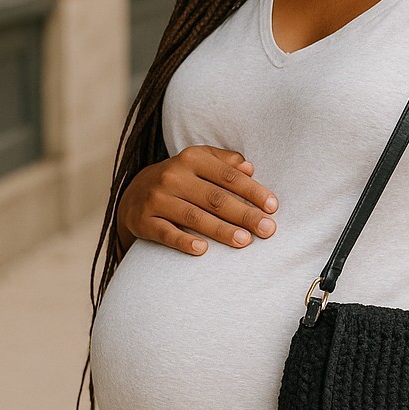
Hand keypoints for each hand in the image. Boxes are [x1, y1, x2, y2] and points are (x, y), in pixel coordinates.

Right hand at [115, 145, 278, 254]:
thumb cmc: (181, 178)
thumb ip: (226, 162)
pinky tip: (203, 250)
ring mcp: (157, 198)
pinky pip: (166, 233)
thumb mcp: (200, 161)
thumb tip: (250, 168)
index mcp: (192, 158)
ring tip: (245, 241)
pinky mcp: (143, 220)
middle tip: (267, 229)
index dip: (253, 191)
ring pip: (194, 216)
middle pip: (215, 198)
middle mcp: (173, 176)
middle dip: (244, 214)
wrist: (134, 193)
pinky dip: (184, 242)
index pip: (229, 176)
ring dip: (221, 230)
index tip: (273, 207)